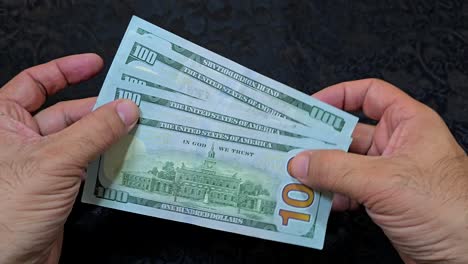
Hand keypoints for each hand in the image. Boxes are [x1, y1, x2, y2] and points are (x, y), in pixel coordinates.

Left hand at [0, 54, 139, 262]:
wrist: (8, 263)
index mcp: (4, 120)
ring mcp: (41, 163)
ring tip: (138, 127)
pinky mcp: (58, 186)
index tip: (98, 63)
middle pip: (67, 112)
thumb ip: (94, 132)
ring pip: (80, 139)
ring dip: (107, 134)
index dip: (67, 69)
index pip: (36, 82)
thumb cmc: (9, 207)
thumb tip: (128, 108)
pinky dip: (106, 158)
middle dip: (99, 108)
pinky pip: (86, 163)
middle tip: (133, 103)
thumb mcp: (54, 160)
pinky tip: (128, 155)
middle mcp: (22, 138)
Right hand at [289, 79, 467, 263]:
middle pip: (350, 133)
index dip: (339, 95)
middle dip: (320, 141)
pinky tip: (317, 200)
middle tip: (290, 146)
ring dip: (322, 171)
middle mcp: (398, 144)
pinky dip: (332, 194)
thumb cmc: (446, 207)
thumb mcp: (383, 181)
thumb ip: (336, 170)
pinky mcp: (384, 199)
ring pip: (346, 164)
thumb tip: (299, 162)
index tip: (310, 107)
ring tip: (295, 175)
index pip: (370, 94)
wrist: (465, 257)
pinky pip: (350, 189)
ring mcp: (390, 173)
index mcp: (408, 123)